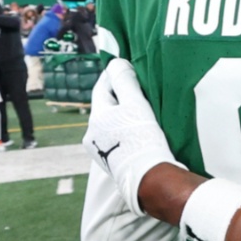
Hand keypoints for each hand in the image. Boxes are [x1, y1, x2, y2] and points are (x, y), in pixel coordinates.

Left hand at [83, 59, 183, 216]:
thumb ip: (125, 81)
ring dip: (121, 115)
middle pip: (105, 107)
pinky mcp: (110, 162)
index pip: (101, 88)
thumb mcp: (135, 103)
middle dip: (118, 96)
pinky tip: (137, 132)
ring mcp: (99, 150)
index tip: (123, 68)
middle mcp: (91, 134)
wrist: (148, 177)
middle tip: (135, 87)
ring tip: (138, 110)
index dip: (112, 76)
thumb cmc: (142, 138)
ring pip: (110, 124)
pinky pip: (115, 138)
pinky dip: (123, 130)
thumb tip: (116, 63)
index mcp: (96, 118)